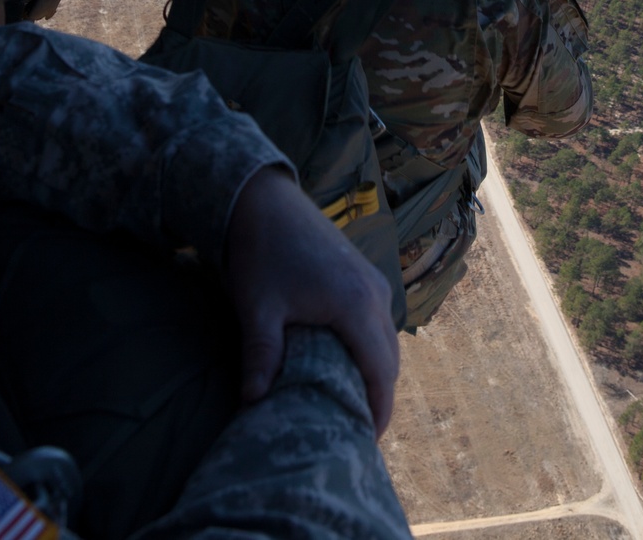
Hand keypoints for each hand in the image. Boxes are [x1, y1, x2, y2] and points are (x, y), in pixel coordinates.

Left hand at [224, 166, 399, 435]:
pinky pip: (378, 321)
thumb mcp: (258, 308)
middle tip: (355, 431)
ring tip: (351, 402)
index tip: (365, 441)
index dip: (377, 410)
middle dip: (379, 396)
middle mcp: (374, 293)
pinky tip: (347, 363)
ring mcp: (372, 280)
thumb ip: (261, 357)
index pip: (381, 371)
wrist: (265, 200)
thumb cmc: (263, 253)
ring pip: (386, 339)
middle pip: (390, 359)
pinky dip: (371, 348)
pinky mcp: (363, 273)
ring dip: (376, 371)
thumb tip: (252, 404)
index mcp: (356, 305)